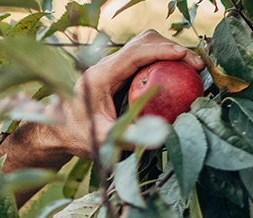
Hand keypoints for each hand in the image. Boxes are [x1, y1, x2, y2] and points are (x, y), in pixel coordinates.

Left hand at [35, 30, 204, 160]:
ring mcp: (113, 67)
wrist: (56, 131)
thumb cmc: (75, 135)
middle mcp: (106, 65)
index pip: (134, 53)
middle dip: (172, 48)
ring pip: (145, 46)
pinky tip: (179, 76)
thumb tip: (158, 140)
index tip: (184, 56)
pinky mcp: (119, 73)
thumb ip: (125, 138)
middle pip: (143, 42)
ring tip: (193, 69)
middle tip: (196, 67)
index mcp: (100, 75)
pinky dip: (164, 62)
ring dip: (170, 53)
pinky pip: (144, 59)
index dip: (161, 50)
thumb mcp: (100, 139)